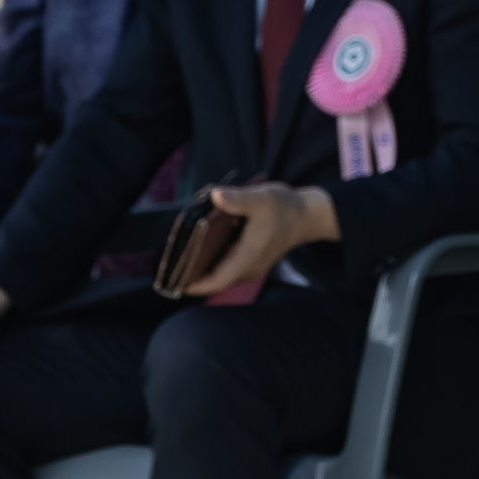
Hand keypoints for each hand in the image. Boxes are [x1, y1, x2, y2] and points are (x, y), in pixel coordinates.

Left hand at [183, 182, 340, 296]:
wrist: (309, 215)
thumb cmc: (286, 208)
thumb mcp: (262, 198)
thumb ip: (238, 198)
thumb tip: (215, 194)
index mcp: (247, 258)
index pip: (214, 281)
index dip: (191, 284)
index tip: (171, 280)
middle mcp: (248, 268)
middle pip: (213, 280)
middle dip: (191, 274)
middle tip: (169, 262)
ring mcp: (250, 266)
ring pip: (219, 275)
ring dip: (200, 268)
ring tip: (181, 254)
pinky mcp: (251, 260)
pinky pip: (226, 267)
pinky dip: (212, 261)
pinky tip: (202, 246)